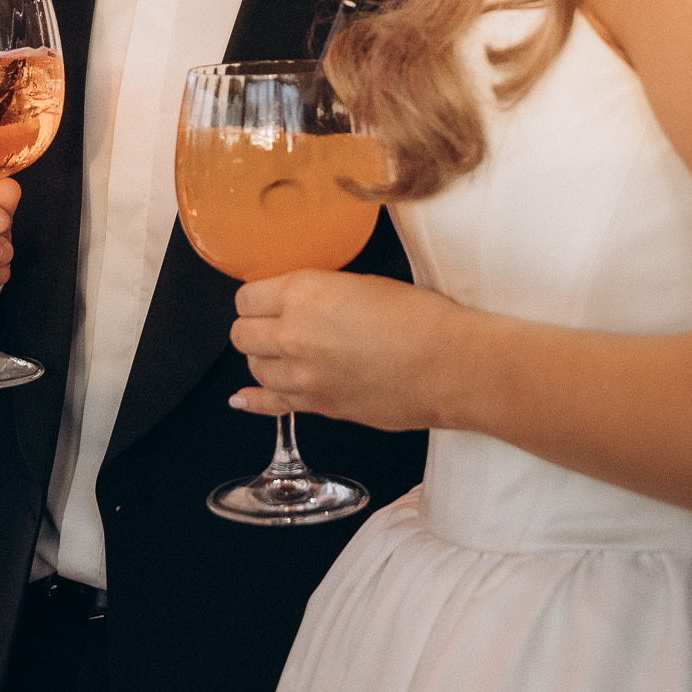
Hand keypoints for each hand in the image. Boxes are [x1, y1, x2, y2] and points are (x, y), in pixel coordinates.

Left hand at [229, 270, 466, 432]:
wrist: (449, 365)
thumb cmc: (419, 318)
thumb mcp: (362, 284)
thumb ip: (318, 295)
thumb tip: (300, 305)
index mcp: (302, 293)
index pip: (247, 297)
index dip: (258, 299)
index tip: (267, 301)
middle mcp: (291, 334)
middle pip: (242, 334)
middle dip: (255, 328)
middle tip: (274, 326)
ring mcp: (300, 376)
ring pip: (254, 368)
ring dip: (265, 359)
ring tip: (285, 354)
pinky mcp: (316, 407)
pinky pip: (269, 404)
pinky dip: (253, 400)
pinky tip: (242, 399)